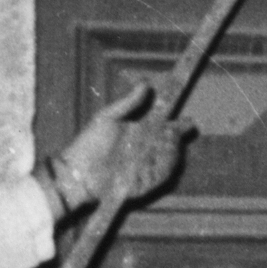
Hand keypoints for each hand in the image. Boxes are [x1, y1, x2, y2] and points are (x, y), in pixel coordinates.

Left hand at [53, 84, 190, 210]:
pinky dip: (164, 170)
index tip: (189, 122)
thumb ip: (129, 102)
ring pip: (169, 161)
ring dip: (172, 153)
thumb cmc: (89, 143)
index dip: (180, 126)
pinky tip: (161, 162)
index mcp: (141, 133)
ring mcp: (146, 168)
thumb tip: (147, 83)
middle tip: (172, 133)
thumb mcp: (107, 117)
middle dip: (176, 139)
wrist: (77, 172)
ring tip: (165, 145)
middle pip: (172, 145)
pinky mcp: (143, 184)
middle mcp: (146, 151)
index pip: (167, 128)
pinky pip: (160, 178)